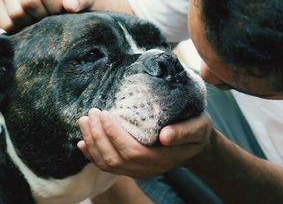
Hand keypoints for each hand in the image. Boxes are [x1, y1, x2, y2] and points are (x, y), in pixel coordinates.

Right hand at [0, 0, 94, 31]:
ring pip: (16, 12)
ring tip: (43, 21)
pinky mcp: (2, 2)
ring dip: (32, 23)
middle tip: (53, 18)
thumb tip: (69, 5)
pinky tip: (30, 26)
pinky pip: (3, 20)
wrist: (65, 7)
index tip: (62, 10)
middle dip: (44, 16)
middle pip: (29, 2)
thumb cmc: (76, 1)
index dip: (55, 6)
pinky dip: (18, 28)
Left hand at [77, 108, 212, 177]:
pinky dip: (92, 155)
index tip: (105, 113)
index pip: (132, 151)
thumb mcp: (198, 127)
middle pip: (115, 159)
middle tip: (90, 114)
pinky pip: (108, 166)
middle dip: (98, 137)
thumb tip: (165, 136)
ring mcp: (139, 170)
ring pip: (108, 164)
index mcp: (163, 159)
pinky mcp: (132, 166)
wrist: (195, 141)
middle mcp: (148, 169)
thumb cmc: (197, 129)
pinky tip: (82, 144)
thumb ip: (184, 131)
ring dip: (92, 143)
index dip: (114, 135)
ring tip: (84, 122)